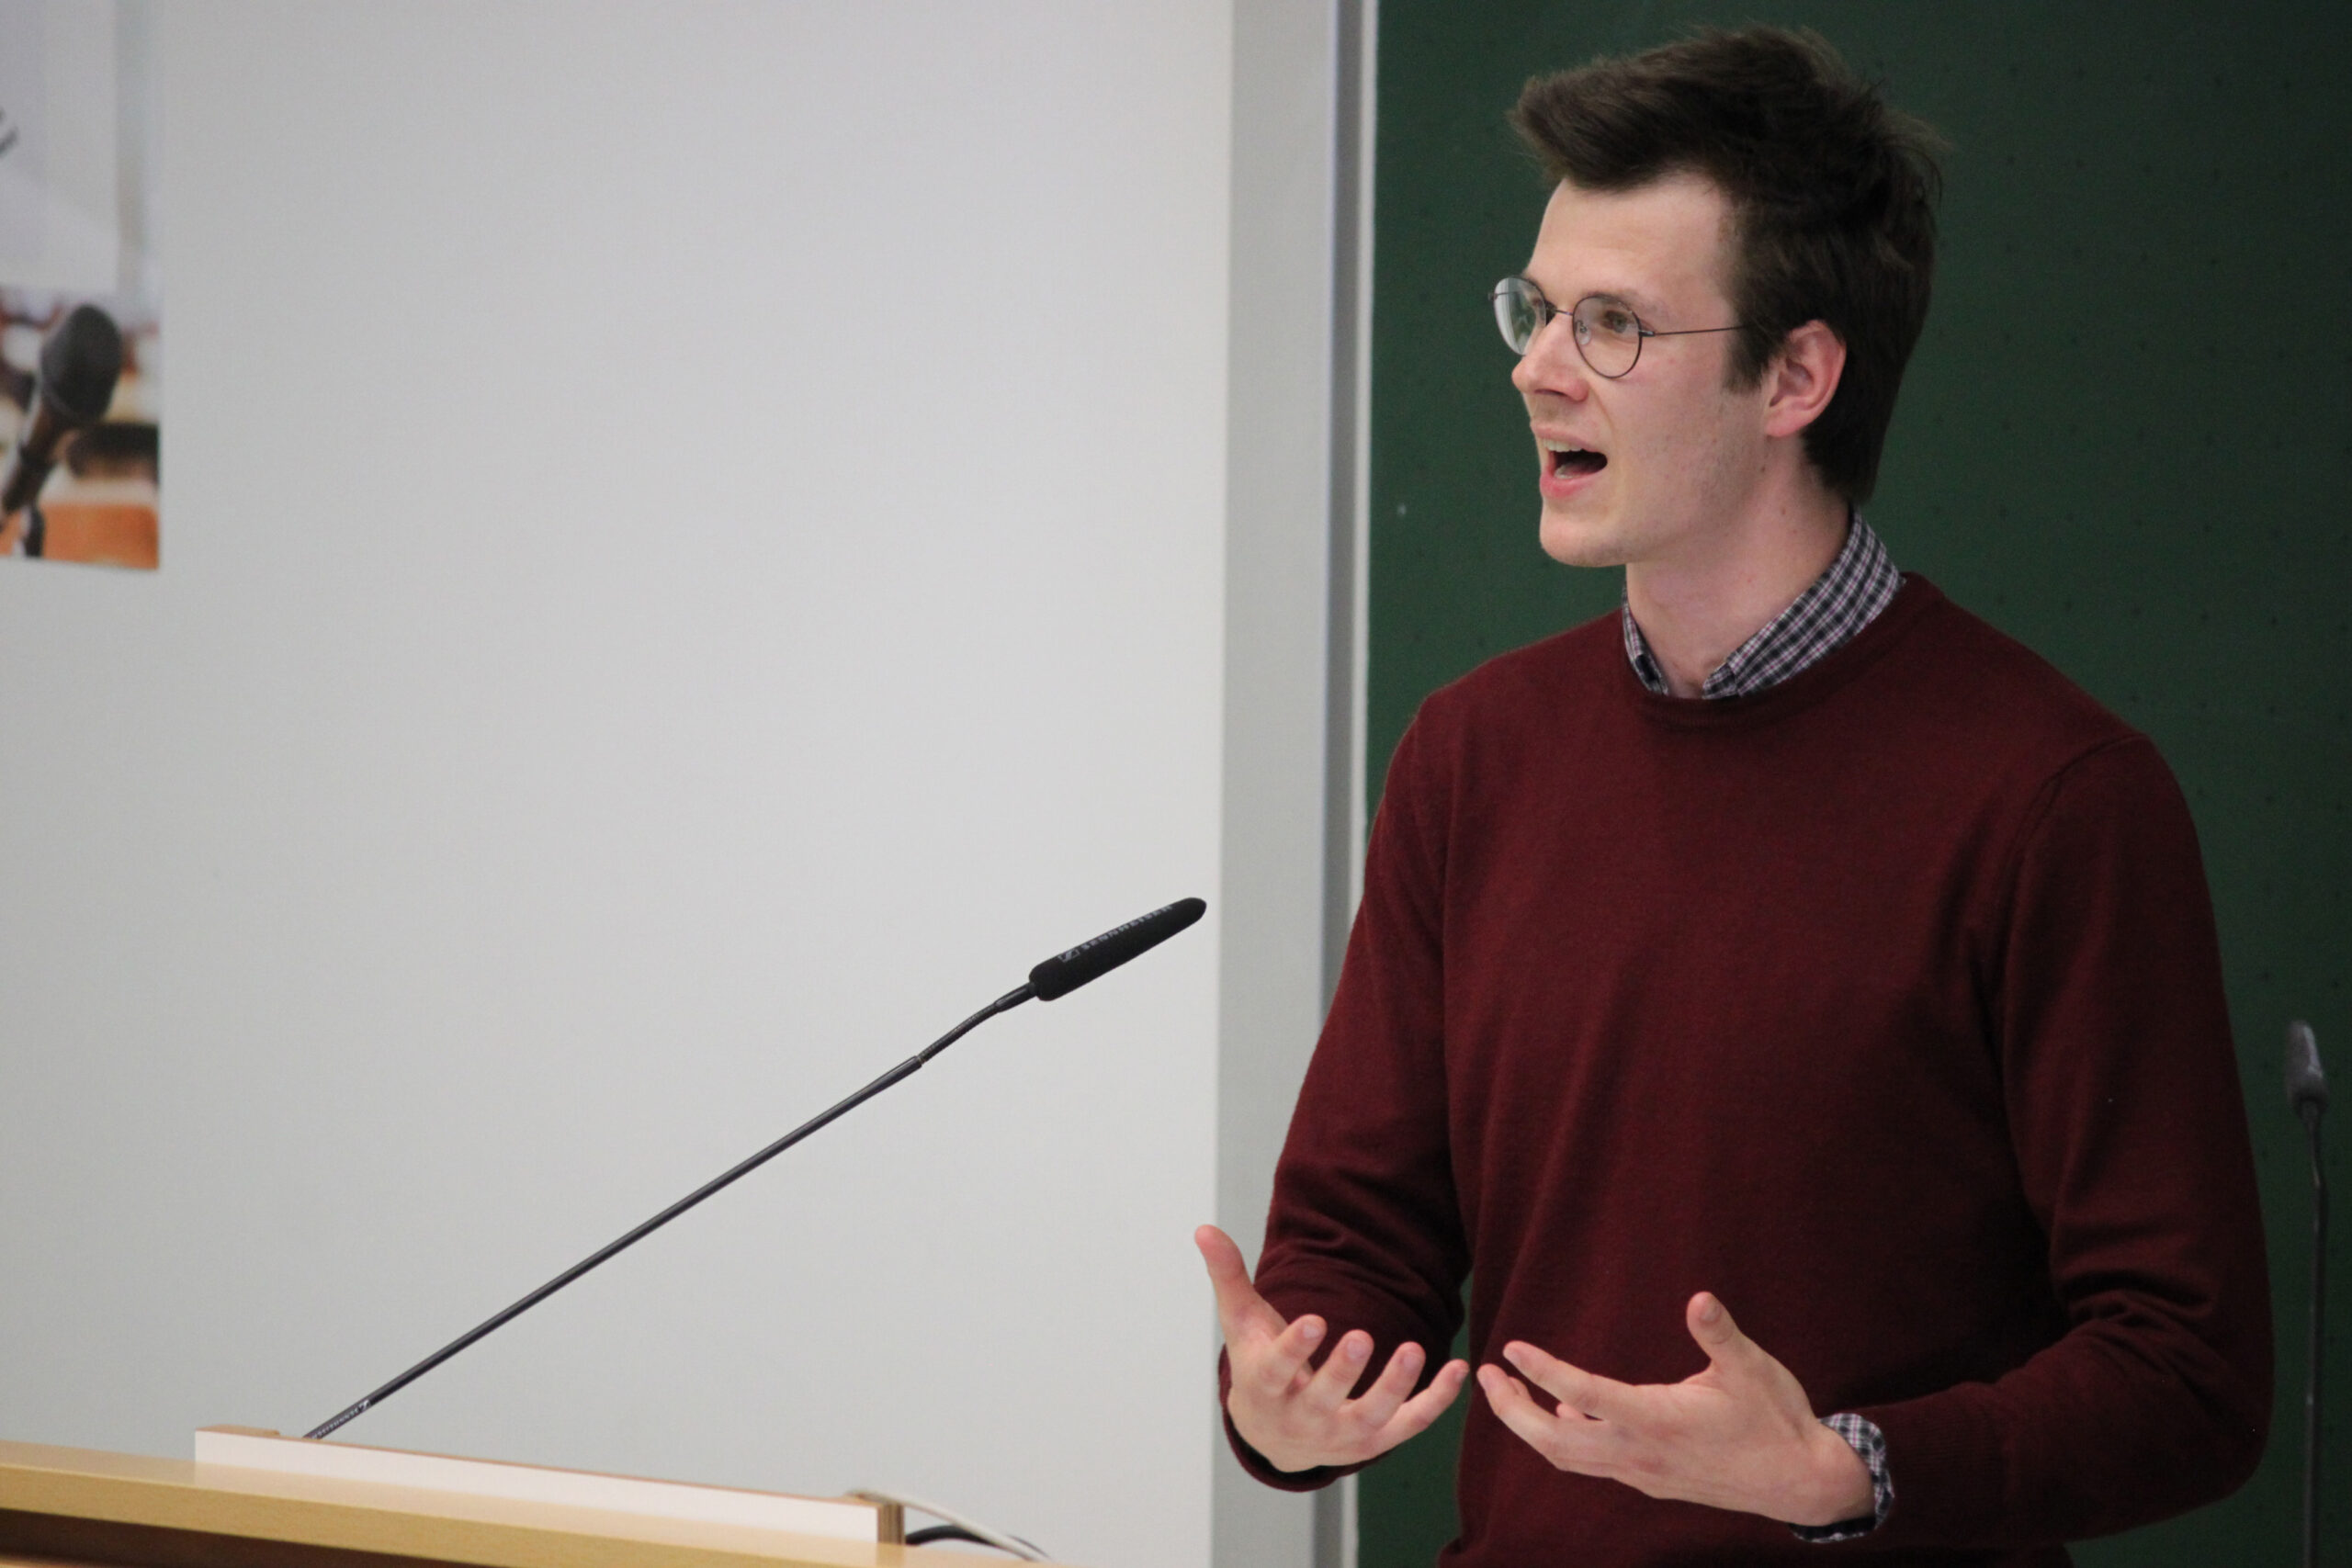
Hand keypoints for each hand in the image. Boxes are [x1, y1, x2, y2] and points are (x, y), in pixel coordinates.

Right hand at [1196, 1223, 1467, 1473]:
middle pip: (1324, 1400)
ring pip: (1370, 1416)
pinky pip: (1409, 1425)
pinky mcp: (1374, 1442)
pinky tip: (1459, 1369)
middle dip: (1343, 1371)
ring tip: (1415, 1349)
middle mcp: (1302, 1419)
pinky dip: (1436, 1401)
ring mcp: (1340, 1435)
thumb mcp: (1242, 1323)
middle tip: (1362, 1335)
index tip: (1313, 1320)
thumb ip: (1228, 1276)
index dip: (1295, 1350)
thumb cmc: (1259, 1366)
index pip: (1276, 1372)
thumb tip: (1204, 1228)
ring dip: (1395, 1387)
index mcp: (1265, 1388)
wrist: (1274, 1436)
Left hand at [1477, 1292, 1873, 1527]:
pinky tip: (1568, 1411)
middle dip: (1513, 1412)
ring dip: (1533, 1426)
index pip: (1587, 1395)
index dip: (1545, 1372)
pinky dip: (1567, 1439)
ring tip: (1508, 1393)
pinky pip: (1593, 1464)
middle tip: (1485, 1378)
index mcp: (1660, 1421)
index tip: (1510, 1350)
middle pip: (1556, 1443)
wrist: (1801, 1483)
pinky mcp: (1652, 1481)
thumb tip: (1699, 1297)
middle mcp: (1642, 1454)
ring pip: (1570, 1458)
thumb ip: (1719, 1334)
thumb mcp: (1752, 1368)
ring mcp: (1644, 1473)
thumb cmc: (1777, 1418)